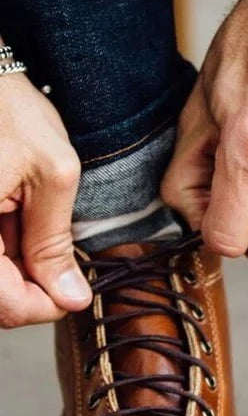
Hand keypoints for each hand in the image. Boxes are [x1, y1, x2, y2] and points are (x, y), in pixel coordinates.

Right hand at [0, 71, 90, 326]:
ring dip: (14, 272)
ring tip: (31, 227)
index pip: (4, 304)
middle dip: (29, 291)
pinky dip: (2, 253)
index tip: (72, 293)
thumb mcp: (51, 172)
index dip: (43, 307)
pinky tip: (14, 223)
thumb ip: (54, 241)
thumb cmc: (8, 108)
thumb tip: (70, 297)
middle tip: (60, 267)